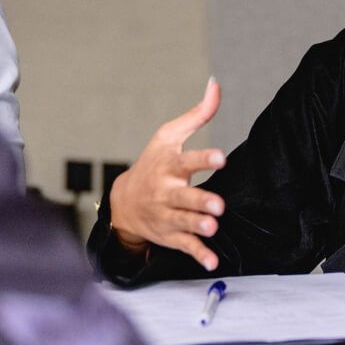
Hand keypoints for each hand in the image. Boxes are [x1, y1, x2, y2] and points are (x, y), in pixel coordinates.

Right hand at [107, 78, 226, 271]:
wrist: (123, 202)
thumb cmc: (153, 163)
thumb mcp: (170, 136)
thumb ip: (198, 114)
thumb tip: (216, 84)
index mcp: (169, 166)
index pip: (187, 160)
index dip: (204, 159)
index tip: (221, 157)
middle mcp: (166, 192)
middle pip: (183, 197)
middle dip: (199, 201)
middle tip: (217, 204)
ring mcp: (166, 215)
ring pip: (183, 222)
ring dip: (197, 226)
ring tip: (213, 226)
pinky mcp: (170, 235)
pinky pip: (184, 246)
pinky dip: (197, 255)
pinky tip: (213, 260)